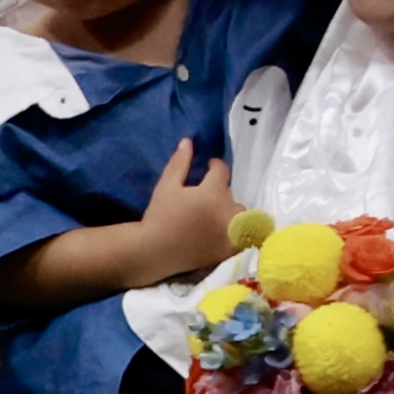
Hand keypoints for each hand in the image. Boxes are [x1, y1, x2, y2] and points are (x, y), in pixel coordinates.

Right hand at [126, 140, 241, 282]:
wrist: (153, 252)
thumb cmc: (158, 217)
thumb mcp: (166, 186)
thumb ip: (179, 164)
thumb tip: (188, 141)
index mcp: (212, 193)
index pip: (221, 171)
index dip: (214, 166)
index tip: (208, 167)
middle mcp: (226, 211)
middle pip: (230, 193)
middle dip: (220, 191)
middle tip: (204, 197)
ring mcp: (229, 232)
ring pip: (239, 214)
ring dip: (230, 211)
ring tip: (214, 216)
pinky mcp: (228, 249)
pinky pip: (241, 236)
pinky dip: (236, 232)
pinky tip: (222, 232)